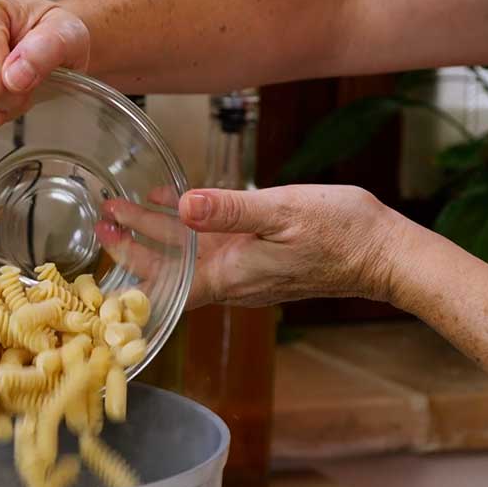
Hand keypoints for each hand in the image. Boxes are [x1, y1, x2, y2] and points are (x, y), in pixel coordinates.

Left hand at [96, 184, 405, 308]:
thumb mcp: (281, 212)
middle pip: (169, 267)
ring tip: (126, 210)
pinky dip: (191, 227)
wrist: (385, 255)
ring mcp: (245, 273)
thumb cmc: (341, 235)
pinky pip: (214, 247)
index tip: (104, 237)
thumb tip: (182, 205)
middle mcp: (231, 281)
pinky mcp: (260, 262)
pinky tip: (179, 205)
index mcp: (229, 275)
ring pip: (189, 256)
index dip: (131, 258)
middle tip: (103, 218)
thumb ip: (229, 210)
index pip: (164, 276)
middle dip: (133, 243)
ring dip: (157, 233)